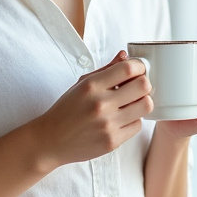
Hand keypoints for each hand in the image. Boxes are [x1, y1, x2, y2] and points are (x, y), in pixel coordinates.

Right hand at [29, 51, 151, 169]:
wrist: (51, 140)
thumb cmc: (66, 110)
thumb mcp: (81, 84)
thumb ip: (106, 69)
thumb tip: (125, 55)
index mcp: (91, 86)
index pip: (128, 69)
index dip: (140, 66)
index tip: (138, 69)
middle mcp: (100, 104)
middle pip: (143, 86)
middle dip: (144, 84)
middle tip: (136, 87)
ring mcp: (107, 124)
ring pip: (146, 106)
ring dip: (141, 103)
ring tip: (130, 104)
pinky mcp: (112, 142)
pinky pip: (137, 126)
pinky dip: (133, 121)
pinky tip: (121, 119)